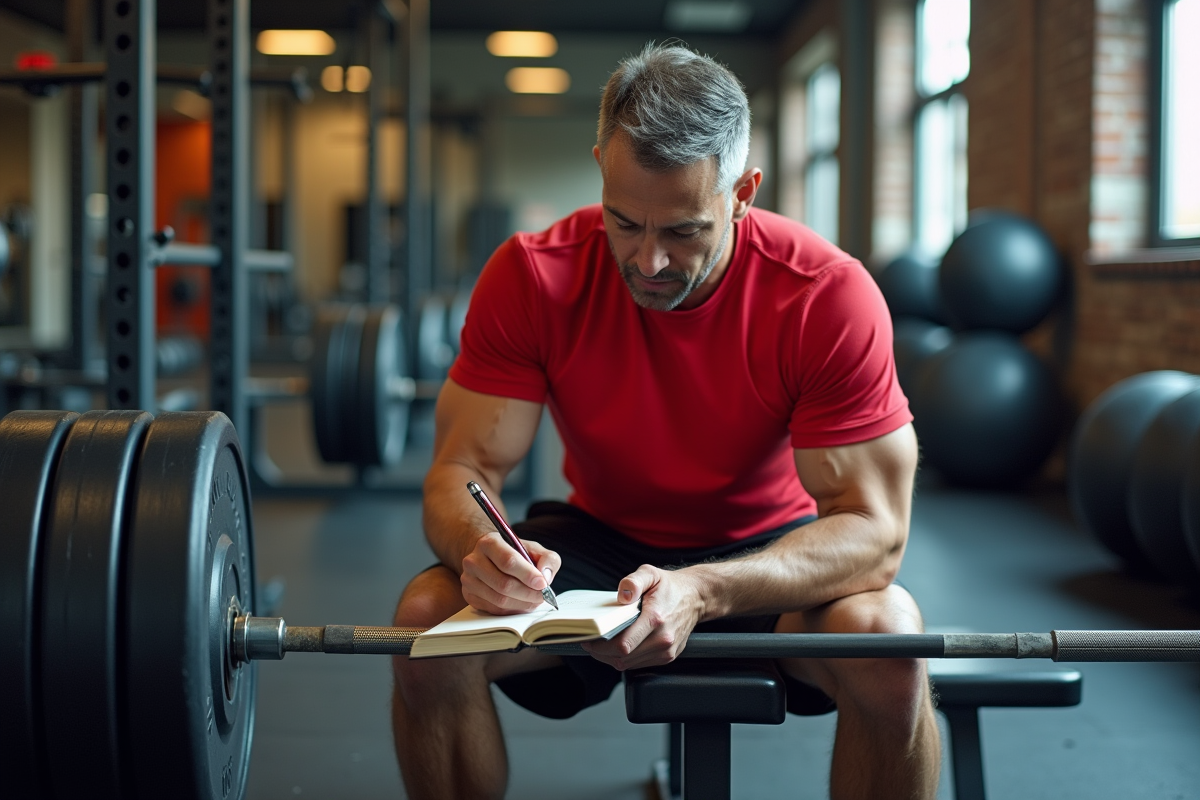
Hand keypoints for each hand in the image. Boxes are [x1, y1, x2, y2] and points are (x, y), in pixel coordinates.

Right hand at [460, 532, 560, 614]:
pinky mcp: (469, 595)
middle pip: (504, 584)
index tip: (543, 584)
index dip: (528, 575)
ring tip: (535, 600)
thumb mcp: (534, 549)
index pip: (508, 561)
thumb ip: (547, 559)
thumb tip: (545, 576)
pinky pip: (494, 609)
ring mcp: (469, 579)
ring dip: (522, 604)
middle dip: (528, 593)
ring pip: (499, 600)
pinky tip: (521, 603)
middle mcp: (474, 561)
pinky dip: (512, 610)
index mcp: (489, 543)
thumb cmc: (514, 553)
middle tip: (543, 596)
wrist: (490, 557)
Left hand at [583, 565, 704, 670]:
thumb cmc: (670, 587)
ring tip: (603, 643)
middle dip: (601, 652)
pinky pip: (639, 664)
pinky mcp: (667, 657)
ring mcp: (666, 651)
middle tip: (591, 641)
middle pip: (622, 658)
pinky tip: (620, 645)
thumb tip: (622, 595)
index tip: (589, 638)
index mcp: (656, 619)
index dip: (601, 646)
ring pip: (629, 664)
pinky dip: (625, 658)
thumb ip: (633, 582)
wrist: (696, 597)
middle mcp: (663, 639)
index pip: (623, 644)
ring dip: (611, 657)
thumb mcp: (650, 573)